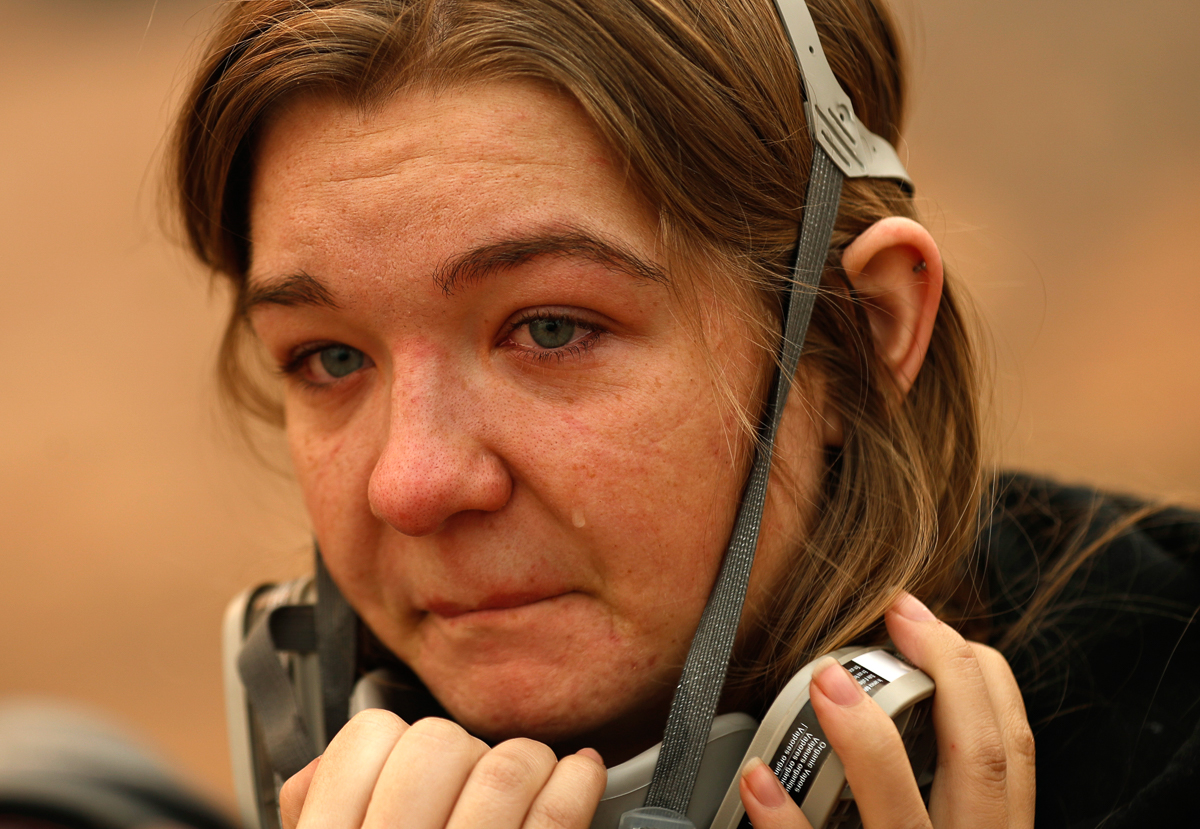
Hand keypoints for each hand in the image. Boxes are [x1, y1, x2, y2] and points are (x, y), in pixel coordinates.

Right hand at [279, 710, 606, 828]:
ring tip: (531, 776)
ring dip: (527, 763)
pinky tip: (578, 777)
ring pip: (505, 771)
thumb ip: (316, 813)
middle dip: (465, 750)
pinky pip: (554, 819)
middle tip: (471, 776)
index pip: (368, 739)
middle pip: (439, 744)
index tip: (411, 762)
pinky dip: (575, 786)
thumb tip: (314, 773)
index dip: (395, 742)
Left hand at [739, 593, 1034, 828]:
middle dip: (945, 677)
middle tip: (894, 612)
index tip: (925, 622)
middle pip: (979, 762)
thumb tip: (892, 701)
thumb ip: (944, 793)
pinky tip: (759, 777)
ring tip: (825, 680)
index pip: (1010, 747)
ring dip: (866, 741)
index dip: (979, 676)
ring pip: (903, 815)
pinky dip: (787, 821)